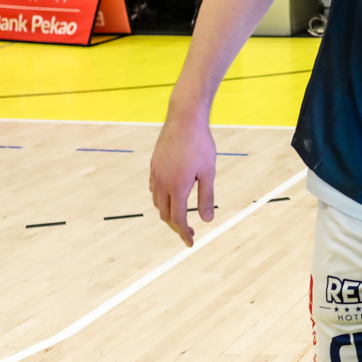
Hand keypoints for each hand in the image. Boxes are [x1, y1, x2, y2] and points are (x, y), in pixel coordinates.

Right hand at [149, 112, 216, 246]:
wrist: (184, 119)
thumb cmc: (200, 145)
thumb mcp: (208, 172)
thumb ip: (206, 197)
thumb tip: (207, 220)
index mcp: (177, 187)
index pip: (178, 219)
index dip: (184, 233)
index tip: (191, 243)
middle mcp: (162, 183)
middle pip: (165, 214)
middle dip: (176, 226)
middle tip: (188, 233)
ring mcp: (155, 174)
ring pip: (157, 203)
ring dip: (167, 213)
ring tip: (180, 217)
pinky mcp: (153, 165)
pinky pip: (154, 190)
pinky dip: (161, 199)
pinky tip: (171, 197)